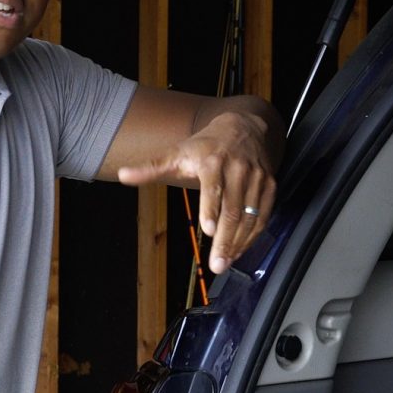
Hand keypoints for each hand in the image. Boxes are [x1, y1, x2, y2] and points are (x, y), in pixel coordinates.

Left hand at [117, 111, 276, 273]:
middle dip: (225, 239)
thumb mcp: (176, 153)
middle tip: (216, 264)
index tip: (208, 229)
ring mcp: (256, 178)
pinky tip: (240, 250)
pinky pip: (264, 216)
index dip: (211, 209)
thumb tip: (122, 175)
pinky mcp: (270, 186)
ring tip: (225, 262)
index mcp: (213, 161)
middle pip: (233, 209)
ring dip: (239, 243)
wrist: (244, 127)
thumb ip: (150, 168)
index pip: (213, 187)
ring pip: (251, 216)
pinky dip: (253, 236)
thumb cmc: (205, 146)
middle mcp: (238, 169)